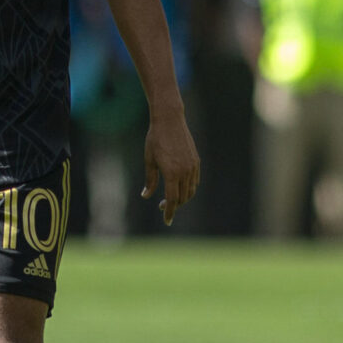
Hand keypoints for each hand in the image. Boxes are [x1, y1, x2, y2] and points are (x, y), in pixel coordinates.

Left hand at [141, 104, 200, 226]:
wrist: (169, 121)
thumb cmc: (155, 140)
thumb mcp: (149, 160)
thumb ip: (150, 180)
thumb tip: (146, 196)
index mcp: (172, 173)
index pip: (172, 200)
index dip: (170, 212)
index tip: (167, 221)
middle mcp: (185, 171)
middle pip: (183, 198)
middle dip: (174, 206)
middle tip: (163, 207)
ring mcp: (192, 166)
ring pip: (191, 190)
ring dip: (182, 198)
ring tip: (172, 199)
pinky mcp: (196, 161)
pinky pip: (195, 180)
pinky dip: (189, 188)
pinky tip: (180, 188)